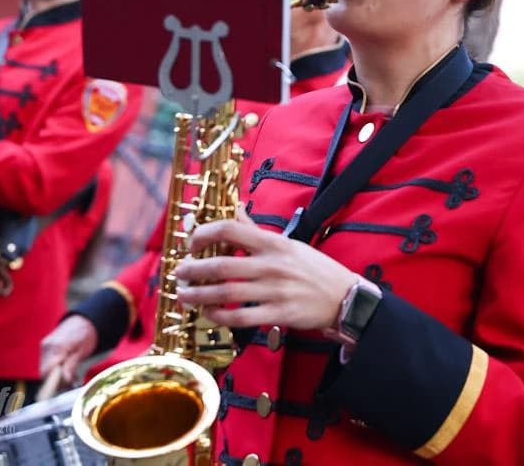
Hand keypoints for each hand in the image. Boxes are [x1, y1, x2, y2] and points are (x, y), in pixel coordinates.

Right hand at [39, 314, 98, 381]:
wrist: (83, 320)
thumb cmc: (85, 335)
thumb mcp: (83, 351)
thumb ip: (72, 365)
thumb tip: (65, 380)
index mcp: (57, 347)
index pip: (47, 371)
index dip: (53, 383)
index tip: (63, 388)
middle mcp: (47, 346)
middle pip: (44, 371)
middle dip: (55, 381)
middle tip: (70, 382)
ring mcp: (44, 346)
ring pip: (44, 368)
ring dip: (55, 375)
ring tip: (71, 374)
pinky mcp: (44, 347)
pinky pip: (46, 362)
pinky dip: (54, 368)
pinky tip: (65, 368)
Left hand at [174, 209, 358, 331]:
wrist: (344, 297)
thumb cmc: (313, 268)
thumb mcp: (287, 243)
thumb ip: (255, 230)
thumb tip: (233, 207)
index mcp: (273, 243)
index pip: (230, 230)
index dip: (204, 234)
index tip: (191, 243)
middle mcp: (272, 265)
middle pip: (222, 265)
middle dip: (194, 270)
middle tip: (179, 273)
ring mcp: (275, 290)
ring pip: (227, 293)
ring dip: (200, 295)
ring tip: (184, 295)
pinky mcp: (279, 313)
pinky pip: (242, 316)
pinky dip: (221, 316)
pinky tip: (210, 313)